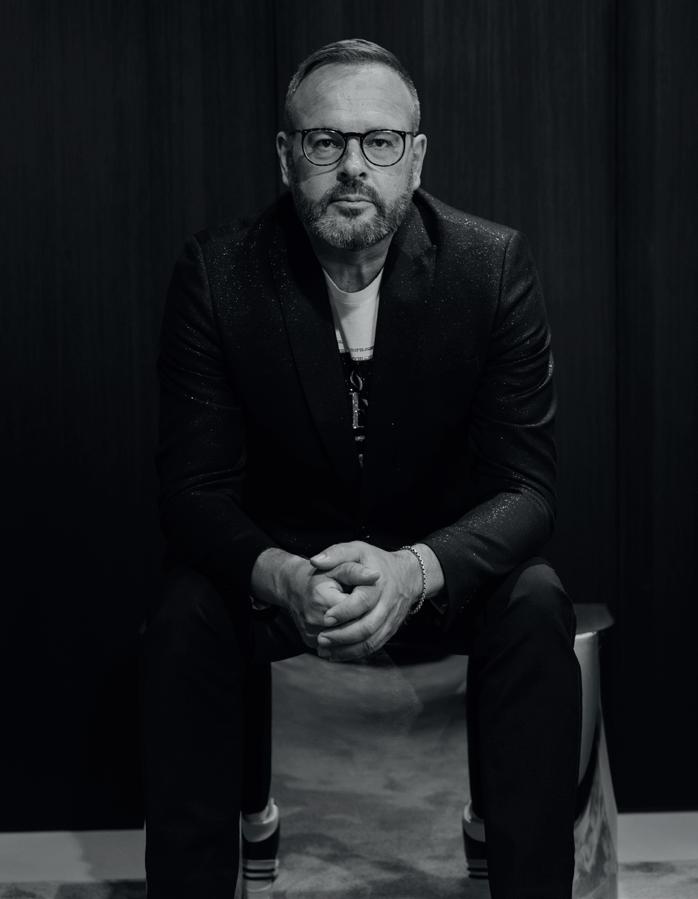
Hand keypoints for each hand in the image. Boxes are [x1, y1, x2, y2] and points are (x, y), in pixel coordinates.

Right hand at [278, 553, 379, 649]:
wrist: (295, 586)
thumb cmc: (321, 575)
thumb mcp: (338, 568)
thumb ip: (356, 571)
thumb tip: (376, 575)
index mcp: (321, 598)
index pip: (354, 611)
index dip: (365, 606)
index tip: (369, 598)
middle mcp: (313, 619)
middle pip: (351, 629)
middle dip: (363, 621)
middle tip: (368, 611)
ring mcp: (311, 634)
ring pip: (345, 642)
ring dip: (357, 634)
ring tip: (360, 618)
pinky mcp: (310, 643)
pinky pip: (335, 647)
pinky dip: (346, 641)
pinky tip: (350, 628)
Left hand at [309, 541, 421, 660]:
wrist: (409, 575)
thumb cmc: (377, 562)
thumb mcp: (357, 550)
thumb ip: (336, 553)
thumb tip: (315, 561)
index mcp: (378, 585)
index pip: (363, 602)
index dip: (344, 611)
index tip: (325, 617)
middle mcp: (386, 605)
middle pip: (367, 627)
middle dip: (342, 636)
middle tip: (321, 639)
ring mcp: (390, 620)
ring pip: (370, 642)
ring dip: (347, 650)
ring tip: (325, 651)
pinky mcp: (389, 631)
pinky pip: (374, 647)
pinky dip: (355, 654)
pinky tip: (337, 655)